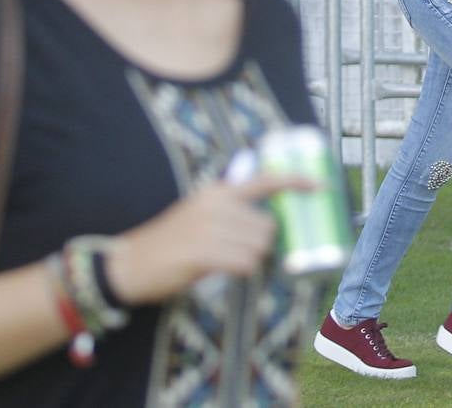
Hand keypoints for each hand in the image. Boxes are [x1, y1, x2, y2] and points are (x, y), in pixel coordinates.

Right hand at [104, 174, 313, 304]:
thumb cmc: (170, 242)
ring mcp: (210, 228)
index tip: (322, 185)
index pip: (266, 180)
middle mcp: (217, 204)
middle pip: (267, 226)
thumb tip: (268, 225)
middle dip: (262, 244)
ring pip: (259, 247)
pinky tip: (225, 271)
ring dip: (251, 260)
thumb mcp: (199, 214)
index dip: (297, 181)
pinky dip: (242, 271)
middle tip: (239, 253)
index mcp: (218, 192)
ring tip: (226, 262)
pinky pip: (244, 264)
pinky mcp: (203, 253)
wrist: (130, 263)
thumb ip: (231, 212)